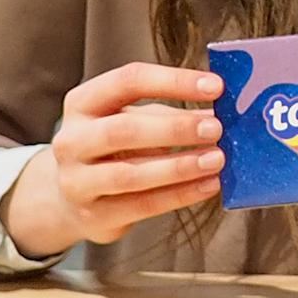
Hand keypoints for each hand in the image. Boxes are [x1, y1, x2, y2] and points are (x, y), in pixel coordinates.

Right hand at [3, 62, 224, 259]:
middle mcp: (71, 141)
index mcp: (83, 103)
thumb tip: (225, 109)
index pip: (128, 81)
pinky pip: (142, 205)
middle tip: (216, 129)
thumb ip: (174, 112)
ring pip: (130, 174)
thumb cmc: (115, 148)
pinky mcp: (93, 216)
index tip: (216, 86)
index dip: (174, 81)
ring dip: (180, 167)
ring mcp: (76, 182)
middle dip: (174, 129)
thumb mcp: (136, 118)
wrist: (73, 198)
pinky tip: (209, 185)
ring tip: (217, 159)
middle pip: (123, 130)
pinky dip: (180, 195)